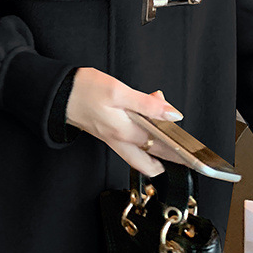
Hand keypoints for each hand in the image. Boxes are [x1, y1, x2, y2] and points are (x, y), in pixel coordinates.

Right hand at [65, 68, 181, 177]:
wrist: (59, 94)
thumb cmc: (84, 90)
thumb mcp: (119, 91)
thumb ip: (147, 104)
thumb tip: (172, 114)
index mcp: (125, 132)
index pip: (160, 145)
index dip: (179, 150)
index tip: (193, 156)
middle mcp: (119, 140)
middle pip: (150, 162)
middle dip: (169, 160)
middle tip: (185, 158)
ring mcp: (113, 139)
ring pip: (139, 157)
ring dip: (156, 154)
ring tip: (170, 148)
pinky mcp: (108, 134)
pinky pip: (130, 146)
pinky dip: (143, 140)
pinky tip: (148, 126)